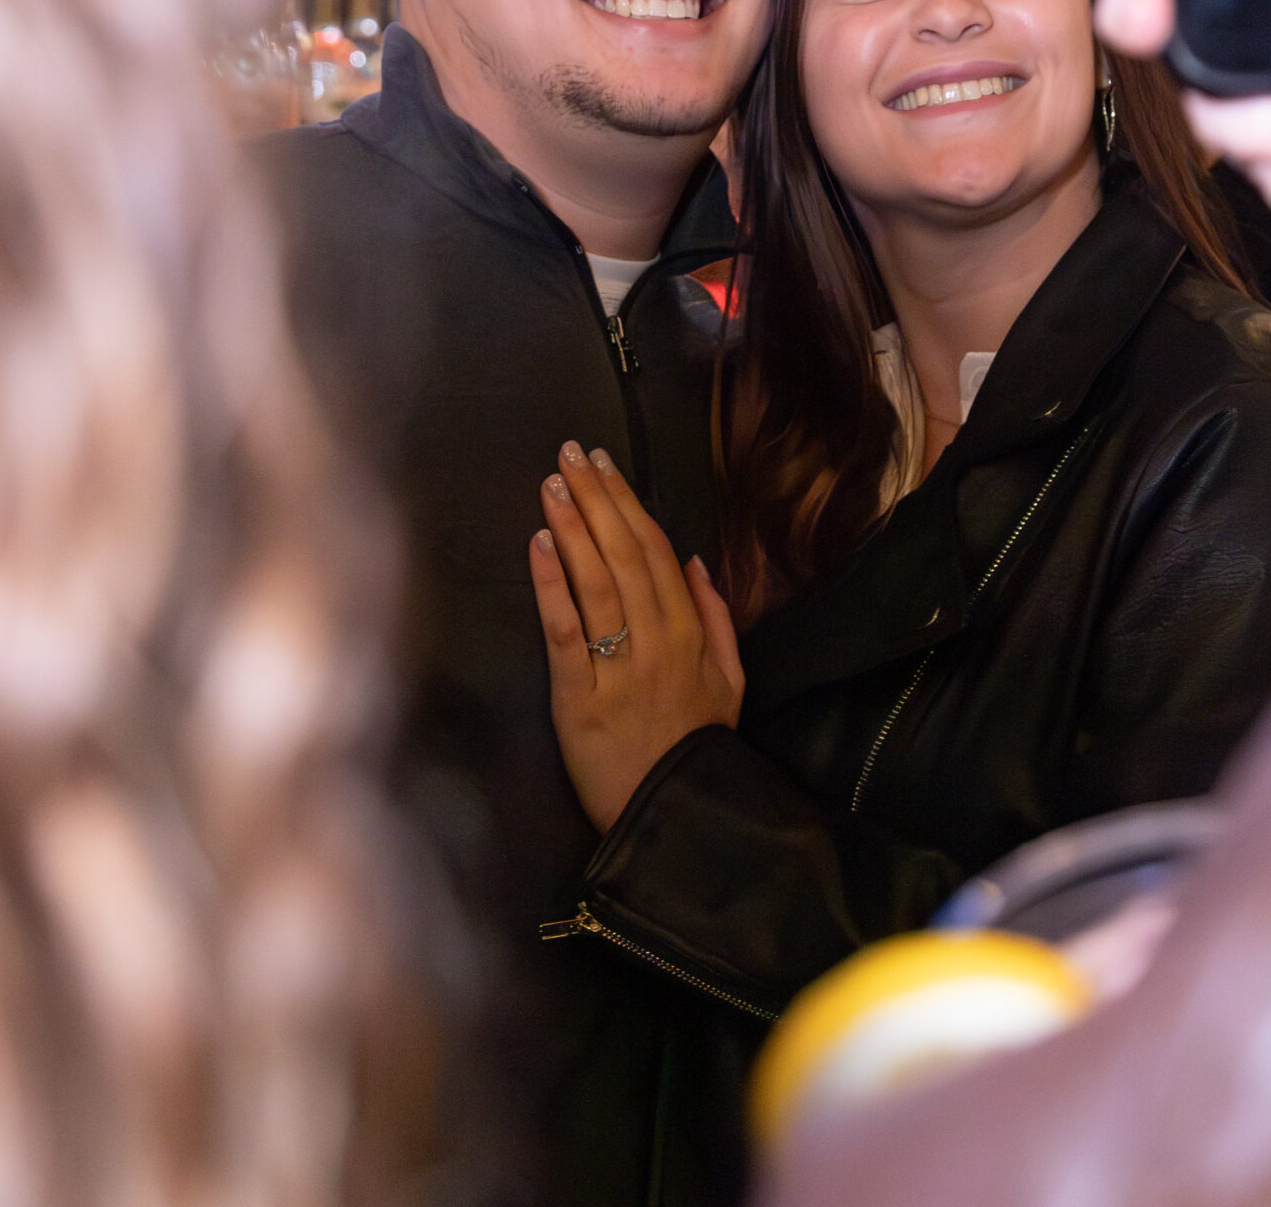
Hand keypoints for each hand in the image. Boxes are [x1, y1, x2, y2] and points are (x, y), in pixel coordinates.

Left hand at [529, 442, 744, 832]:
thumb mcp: (730, 681)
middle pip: (623, 554)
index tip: (603, 464)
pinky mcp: (580, 697)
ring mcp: (618, 667)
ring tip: (551, 484)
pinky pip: (566, 631)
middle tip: (569, 454)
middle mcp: (657, 640)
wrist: (674, 817)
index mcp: (689, 632)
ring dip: (573, 526)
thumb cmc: (697, 746)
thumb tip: (693, 560)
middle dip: (595, 497)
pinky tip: (540, 544)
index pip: (654, 550)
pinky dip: (552, 584)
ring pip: (596, 582)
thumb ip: (716, 618)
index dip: (627, 502)